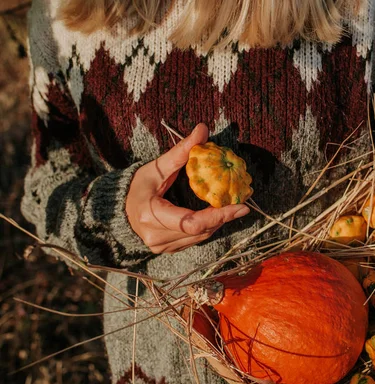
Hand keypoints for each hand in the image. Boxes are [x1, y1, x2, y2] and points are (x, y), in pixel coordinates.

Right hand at [126, 124, 249, 253]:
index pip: (192, 222)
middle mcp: (157, 237)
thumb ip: (181, 151)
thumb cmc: (138, 186)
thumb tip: (202, 129)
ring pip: (200, 237)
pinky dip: (208, 227)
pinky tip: (217, 214)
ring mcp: (163, 247)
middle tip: (243, 205)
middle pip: (200, 231)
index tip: (241, 206)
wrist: (119, 209)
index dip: (219, 216)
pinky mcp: (169, 250)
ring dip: (218, 222)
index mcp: (151, 216)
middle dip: (223, 217)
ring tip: (233, 207)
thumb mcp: (157, 167)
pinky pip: (195, 239)